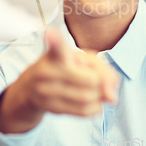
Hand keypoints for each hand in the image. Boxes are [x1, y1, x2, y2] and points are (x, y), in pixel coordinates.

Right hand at [0, 28, 119, 133]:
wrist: (32, 87)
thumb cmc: (64, 67)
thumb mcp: (82, 60)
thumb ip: (103, 72)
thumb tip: (113, 98)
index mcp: (55, 53)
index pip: (56, 46)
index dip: (54, 40)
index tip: (50, 33)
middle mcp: (47, 70)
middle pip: (90, 80)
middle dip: (102, 82)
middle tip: (99, 80)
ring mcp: (45, 91)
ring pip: (87, 97)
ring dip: (100, 97)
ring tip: (97, 91)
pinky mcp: (50, 108)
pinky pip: (82, 111)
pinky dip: (95, 107)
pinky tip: (92, 101)